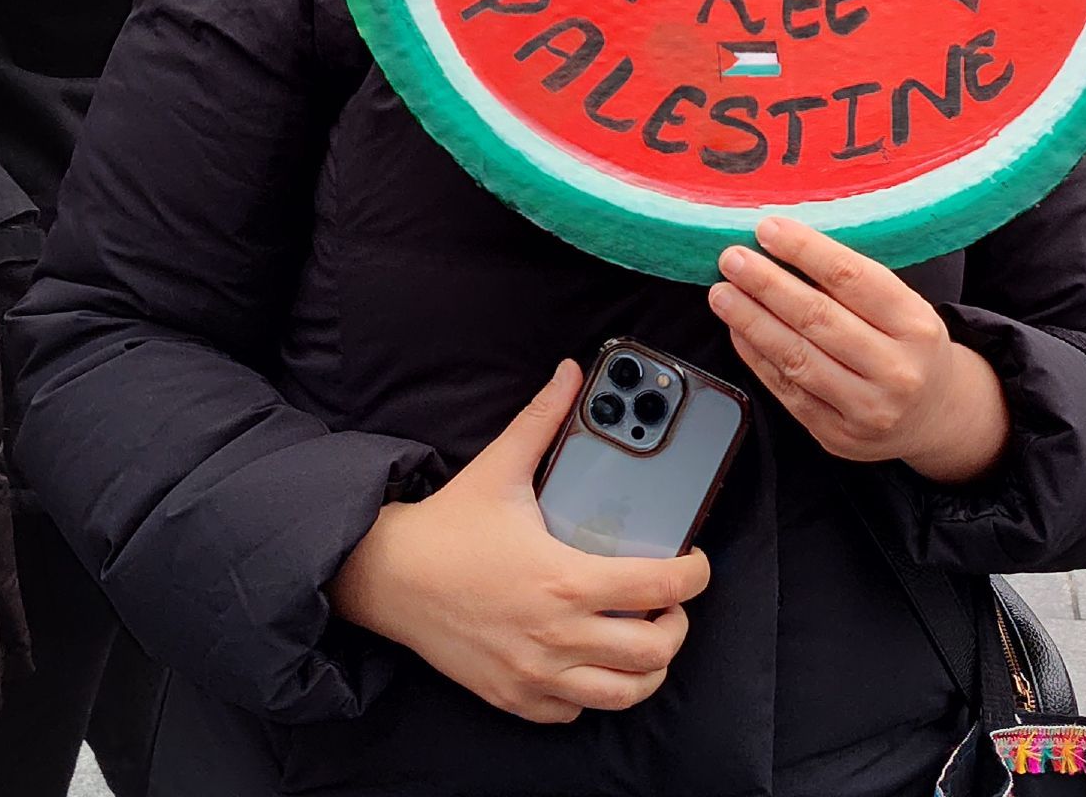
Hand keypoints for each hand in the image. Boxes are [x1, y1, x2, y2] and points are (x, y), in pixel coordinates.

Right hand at [328, 361, 708, 722]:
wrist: (388, 577)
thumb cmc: (449, 526)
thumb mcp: (500, 467)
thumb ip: (542, 418)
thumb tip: (570, 373)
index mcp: (565, 579)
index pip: (658, 587)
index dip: (694, 576)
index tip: (697, 563)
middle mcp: (556, 635)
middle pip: (653, 653)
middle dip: (677, 626)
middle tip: (670, 602)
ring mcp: (535, 674)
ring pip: (623, 695)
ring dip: (646, 669)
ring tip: (644, 636)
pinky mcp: (514, 697)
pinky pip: (575, 712)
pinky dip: (594, 691)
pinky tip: (591, 659)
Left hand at [710, 217, 1010, 482]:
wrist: (935, 416)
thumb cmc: (909, 346)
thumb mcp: (903, 305)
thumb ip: (852, 281)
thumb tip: (783, 243)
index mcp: (915, 324)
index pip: (851, 278)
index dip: (804, 250)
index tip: (768, 229)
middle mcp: (895, 370)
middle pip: (817, 318)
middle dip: (766, 284)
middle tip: (732, 259)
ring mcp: (866, 409)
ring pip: (796, 357)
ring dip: (751, 320)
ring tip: (723, 294)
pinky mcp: (837, 435)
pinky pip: (787, 390)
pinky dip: (757, 356)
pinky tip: (738, 331)